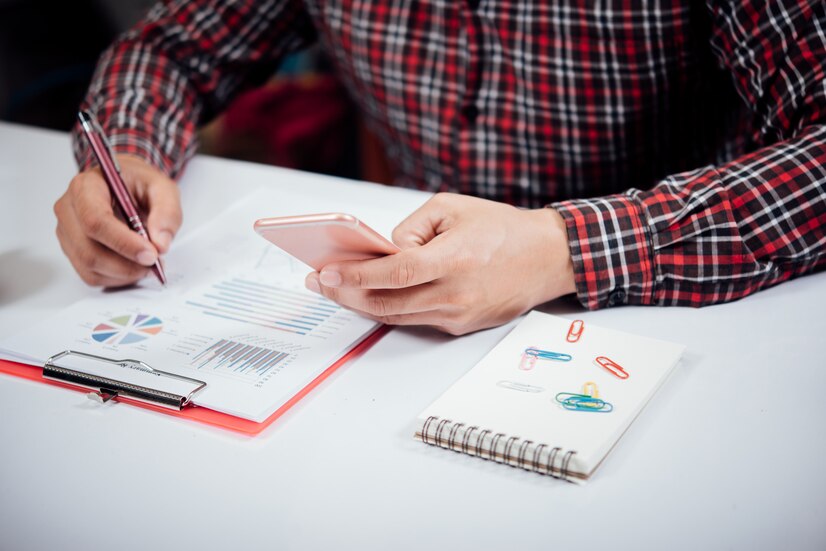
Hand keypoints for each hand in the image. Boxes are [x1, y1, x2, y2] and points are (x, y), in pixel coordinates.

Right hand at [54, 155, 181, 286]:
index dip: (123, 242)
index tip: (151, 254)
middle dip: (126, 264)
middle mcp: (69, 210)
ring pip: (90, 267)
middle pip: (89, 250)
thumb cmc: (138, 183)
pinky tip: (134, 265)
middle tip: (155, 262)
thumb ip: (167, 211)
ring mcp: (67, 232)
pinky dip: (118, 278)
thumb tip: (160, 244)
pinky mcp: (73, 251)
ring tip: (149, 262)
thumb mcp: (162, 187)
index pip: (95, 220)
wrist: (125, 183)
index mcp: (85, 187)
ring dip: (125, 273)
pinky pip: (92, 276)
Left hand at [305, 193, 575, 334]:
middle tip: (319, 283)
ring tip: (336, 289)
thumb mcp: (451, 208)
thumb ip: (411, 228)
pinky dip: (389, 308)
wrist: (546, 258)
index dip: (355, 276)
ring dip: (361, 305)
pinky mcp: (461, 326)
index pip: (394, 274)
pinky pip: (415, 319)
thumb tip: (382, 252)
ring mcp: (457, 315)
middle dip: (345, 295)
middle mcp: (454, 294)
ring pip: (396, 317)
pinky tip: (371, 295)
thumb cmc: (500, 228)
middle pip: (386, 304)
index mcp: (453, 260)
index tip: (326, 272)